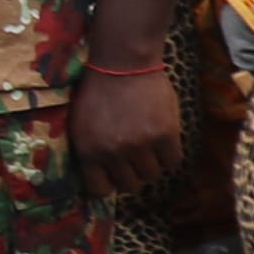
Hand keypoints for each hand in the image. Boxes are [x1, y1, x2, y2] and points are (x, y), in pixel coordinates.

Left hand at [73, 55, 184, 200]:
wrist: (123, 64)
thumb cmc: (98, 92)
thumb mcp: (80, 124)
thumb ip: (90, 151)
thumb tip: (101, 178)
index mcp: (88, 150)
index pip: (100, 189)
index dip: (109, 184)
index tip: (115, 176)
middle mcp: (113, 152)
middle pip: (129, 185)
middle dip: (132, 174)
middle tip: (134, 158)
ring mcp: (140, 145)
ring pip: (152, 175)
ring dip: (151, 163)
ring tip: (148, 144)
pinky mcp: (165, 135)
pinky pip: (173, 161)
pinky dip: (169, 154)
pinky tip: (162, 139)